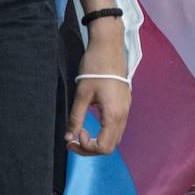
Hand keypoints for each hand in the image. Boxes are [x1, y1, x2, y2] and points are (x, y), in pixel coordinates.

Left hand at [65, 34, 131, 154]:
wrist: (109, 46)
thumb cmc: (95, 66)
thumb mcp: (82, 94)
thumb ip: (76, 118)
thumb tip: (69, 138)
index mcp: (113, 114)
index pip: (103, 147)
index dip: (86, 148)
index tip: (74, 136)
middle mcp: (123, 114)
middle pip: (110, 146)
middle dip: (90, 148)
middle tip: (73, 138)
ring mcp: (126, 108)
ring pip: (115, 137)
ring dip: (98, 140)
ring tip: (81, 131)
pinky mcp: (125, 103)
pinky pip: (117, 126)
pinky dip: (104, 131)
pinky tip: (92, 122)